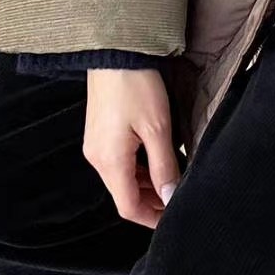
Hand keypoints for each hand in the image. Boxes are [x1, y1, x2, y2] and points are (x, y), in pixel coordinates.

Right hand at [83, 68, 179, 226]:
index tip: (171, 222)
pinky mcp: (100, 133)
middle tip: (178, 200)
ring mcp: (96, 145)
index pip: (128, 206)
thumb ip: (164, 166)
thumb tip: (169, 197)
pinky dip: (139, 168)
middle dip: (151, 202)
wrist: (114, 53)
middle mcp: (97, 157)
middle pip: (124, 194)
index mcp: (109, 161)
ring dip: (147, 184)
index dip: (151, 218)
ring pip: (123, 178)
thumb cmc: (136, 86)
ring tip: (173, 180)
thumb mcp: (158, 129)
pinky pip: (119, 161)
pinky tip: (158, 161)